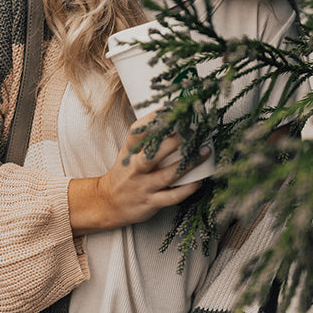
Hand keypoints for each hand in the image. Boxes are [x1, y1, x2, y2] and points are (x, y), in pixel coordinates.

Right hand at [68, 111, 210, 233]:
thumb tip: (169, 118)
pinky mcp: (151, 202)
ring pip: (168, 175)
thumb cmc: (125, 175)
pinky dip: (187, 189)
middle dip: (174, 142)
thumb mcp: (127, 154)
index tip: (170, 108)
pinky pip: (172, 196)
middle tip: (192, 131)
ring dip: (188, 163)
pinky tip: (199, 181)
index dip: (153, 119)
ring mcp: (143, 186)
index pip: (137, 132)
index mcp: (129, 153)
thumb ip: (144, 140)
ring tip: (204, 151)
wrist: (108, 204)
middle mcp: (135, 168)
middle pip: (153, 153)